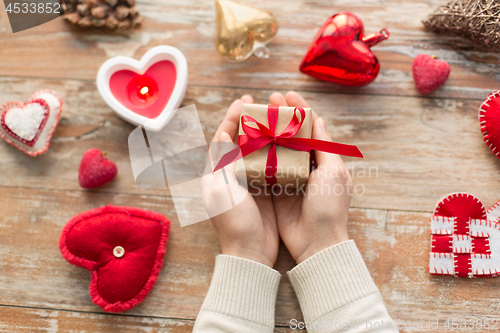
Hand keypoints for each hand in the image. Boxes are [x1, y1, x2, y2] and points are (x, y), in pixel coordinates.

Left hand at [201, 95, 278, 267]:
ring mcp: (245, 182)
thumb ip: (223, 164)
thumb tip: (222, 134)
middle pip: (236, 140)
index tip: (242, 102)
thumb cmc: (235, 224)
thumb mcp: (224, 192)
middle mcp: (229, 175)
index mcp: (215, 175)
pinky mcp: (260, 190)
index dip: (230, 118)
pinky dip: (271, 149)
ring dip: (259, 131)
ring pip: (251, 149)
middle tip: (255, 103)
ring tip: (270, 115)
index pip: (221, 138)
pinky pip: (265, 163)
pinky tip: (282, 140)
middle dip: (244, 120)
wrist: (249, 253)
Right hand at [270, 91, 350, 263]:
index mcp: (323, 158)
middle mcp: (306, 165)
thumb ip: (325, 145)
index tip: (287, 94)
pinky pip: (265, 166)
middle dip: (281, 114)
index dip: (299, 108)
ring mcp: (289, 176)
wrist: (317, 242)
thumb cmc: (329, 206)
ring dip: (268, 129)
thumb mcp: (332, 172)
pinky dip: (257, 152)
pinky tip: (248, 140)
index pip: (311, 126)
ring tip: (256, 113)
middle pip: (292, 133)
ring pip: (277, 146)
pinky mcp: (276, 189)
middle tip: (269, 99)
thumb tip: (318, 118)